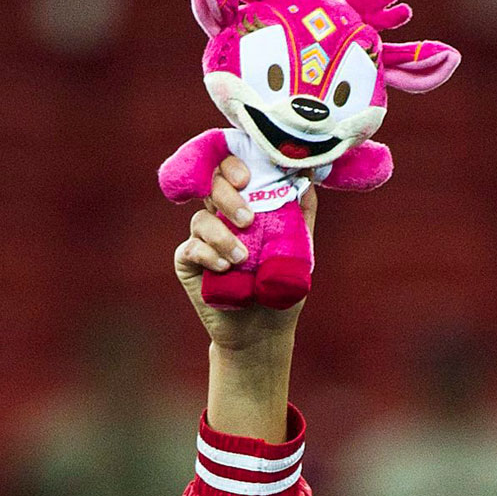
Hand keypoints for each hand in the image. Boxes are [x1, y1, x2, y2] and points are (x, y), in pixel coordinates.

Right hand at [174, 156, 316, 354]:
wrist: (263, 331)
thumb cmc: (280, 288)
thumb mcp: (300, 248)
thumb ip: (302, 211)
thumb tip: (308, 171)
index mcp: (245, 204)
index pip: (232, 169)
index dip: (233, 164)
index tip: (247, 178)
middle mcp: (220, 215)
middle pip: (210, 184)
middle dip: (226, 195)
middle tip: (247, 218)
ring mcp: (202, 238)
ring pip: (201, 219)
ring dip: (221, 235)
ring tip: (242, 258)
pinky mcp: (188, 262)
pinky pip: (191, 248)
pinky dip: (208, 254)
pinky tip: (224, 268)